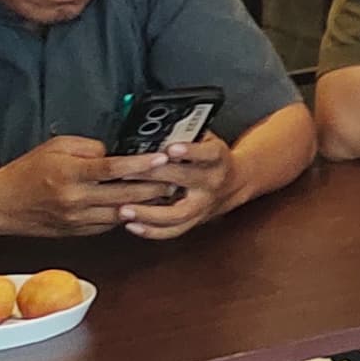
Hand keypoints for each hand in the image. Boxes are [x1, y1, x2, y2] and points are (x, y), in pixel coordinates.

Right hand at [0, 134, 186, 242]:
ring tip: (166, 192)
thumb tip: (114, 154)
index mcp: (70, 174)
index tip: (162, 156)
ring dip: (146, 204)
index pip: (114, 168)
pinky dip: (126, 216)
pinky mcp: (77, 232)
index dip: (141, 163)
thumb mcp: (55, 147)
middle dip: (154, 186)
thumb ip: (88, 148)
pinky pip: (108, 225)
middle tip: (176, 175)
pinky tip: (140, 207)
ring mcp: (77, 219)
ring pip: (121, 213)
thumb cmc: (26, 172)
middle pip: (125, 194)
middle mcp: (75, 199)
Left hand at [116, 129, 246, 240]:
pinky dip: (151, 230)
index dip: (190, 151)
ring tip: (124, 209)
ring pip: (177, 214)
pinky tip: (132, 224)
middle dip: (154, 176)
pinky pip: (173, 231)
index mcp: (217, 158)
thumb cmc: (214, 158)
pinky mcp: (195, 221)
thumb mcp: (207, 139)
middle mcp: (212, 183)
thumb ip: (186, 134)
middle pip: (184, 181)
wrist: (235, 183)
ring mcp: (203, 205)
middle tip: (127, 173)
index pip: (207, 153)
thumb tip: (157, 129)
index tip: (171, 149)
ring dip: (149, 214)